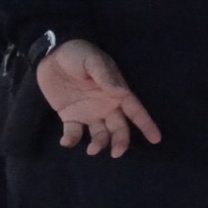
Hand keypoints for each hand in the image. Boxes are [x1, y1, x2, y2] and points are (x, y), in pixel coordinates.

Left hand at [37, 39, 161, 157]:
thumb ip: (106, 77)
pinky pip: (74, 133)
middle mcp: (106, 105)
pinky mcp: (70, 116)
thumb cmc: (78, 54)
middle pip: (119, 128)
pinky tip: (66, 142)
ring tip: (92, 150)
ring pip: (100, 134)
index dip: (146, 124)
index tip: (156, 139)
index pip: (135, 110)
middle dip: (121, 141)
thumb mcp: (93, 60)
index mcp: (116, 92)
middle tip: (117, 153)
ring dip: (99, 144)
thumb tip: (122, 92)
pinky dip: (71, 140)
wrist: (51, 55)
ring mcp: (88, 112)